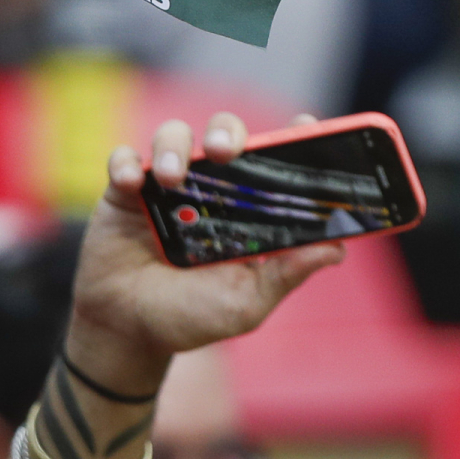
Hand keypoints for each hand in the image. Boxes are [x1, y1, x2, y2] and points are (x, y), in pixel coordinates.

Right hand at [66, 115, 347, 400]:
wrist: (128, 333)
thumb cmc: (191, 316)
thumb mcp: (246, 302)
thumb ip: (286, 274)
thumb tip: (336, 249)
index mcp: (246, 207)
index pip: (274, 158)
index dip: (293, 136)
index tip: (306, 125)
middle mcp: (209, 187)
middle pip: (225, 134)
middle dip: (228, 131)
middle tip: (226, 150)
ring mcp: (165, 187)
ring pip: (174, 136)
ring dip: (174, 147)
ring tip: (171, 179)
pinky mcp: (124, 192)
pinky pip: (124, 160)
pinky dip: (126, 165)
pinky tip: (130, 184)